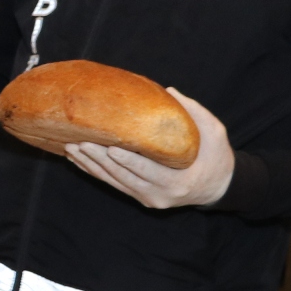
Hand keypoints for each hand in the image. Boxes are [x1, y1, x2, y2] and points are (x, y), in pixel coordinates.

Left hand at [64, 89, 234, 209]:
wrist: (219, 186)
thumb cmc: (216, 155)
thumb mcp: (213, 132)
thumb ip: (193, 112)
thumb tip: (168, 91)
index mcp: (178, 181)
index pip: (146, 170)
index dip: (125, 160)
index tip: (107, 146)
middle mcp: (160, 194)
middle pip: (123, 177)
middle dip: (98, 159)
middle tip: (78, 142)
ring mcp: (149, 198)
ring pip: (114, 182)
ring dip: (91, 166)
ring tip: (71, 148)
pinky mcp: (141, 198)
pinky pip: (114, 185)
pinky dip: (96, 173)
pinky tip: (79, 161)